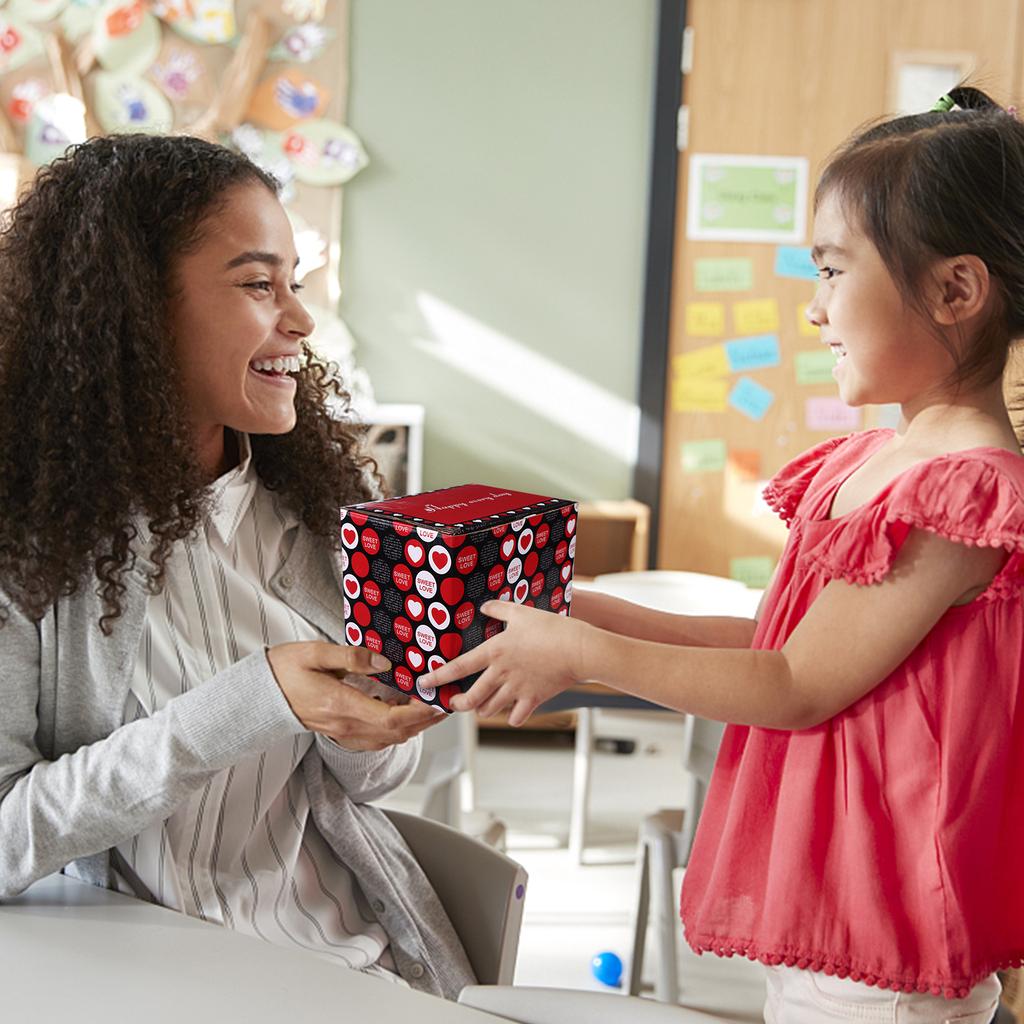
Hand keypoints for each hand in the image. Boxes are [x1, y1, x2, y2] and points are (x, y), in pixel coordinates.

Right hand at [266, 641, 443, 750]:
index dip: (420, 713)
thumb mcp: (315, 652)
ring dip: (414, 726)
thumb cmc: (284, 669)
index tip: (439, 700)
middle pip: (397, 732)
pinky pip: (376, 739)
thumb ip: (351, 657)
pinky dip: (396, 729)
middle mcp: (345, 725)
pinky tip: (403, 712)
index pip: (391, 719)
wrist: (259, 694)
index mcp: (341, 705)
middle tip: (445, 701)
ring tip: (431, 705)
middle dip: (426, 720)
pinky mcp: (340, 733)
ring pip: (388, 739)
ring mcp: (342, 733)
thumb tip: (384, 662)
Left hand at [419, 602, 590, 725]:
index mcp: (494, 652)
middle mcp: (501, 673)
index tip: (424, 684)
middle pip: (470, 697)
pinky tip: (511, 711)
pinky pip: (515, 717)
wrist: (578, 649)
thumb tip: (484, 606)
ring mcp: (516, 689)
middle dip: (458, 703)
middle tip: (454, 703)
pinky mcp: (533, 699)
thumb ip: (499, 609)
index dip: (437, 677)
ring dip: (482, 709)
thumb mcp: (521, 612)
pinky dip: (510, 716)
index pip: (457, 667)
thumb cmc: (551, 628)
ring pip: (489, 709)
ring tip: (481, 705)